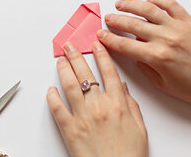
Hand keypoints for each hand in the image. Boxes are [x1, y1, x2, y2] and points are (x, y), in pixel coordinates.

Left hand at [47, 42, 147, 156]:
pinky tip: (50, 89)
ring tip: (60, 60)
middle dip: (77, 56)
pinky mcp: (69, 129)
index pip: (108, 72)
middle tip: (70, 46)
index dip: (102, 55)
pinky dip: (52, 97)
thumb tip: (122, 88)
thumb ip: (131, 105)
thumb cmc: (129, 155)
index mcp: (118, 104)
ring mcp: (82, 116)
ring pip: (70, 85)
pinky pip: (57, 108)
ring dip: (64, 69)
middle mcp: (99, 106)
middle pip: (86, 73)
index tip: (97, 45)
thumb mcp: (139, 128)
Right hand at [97, 0, 190, 110]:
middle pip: (132, 24)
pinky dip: (157, 0)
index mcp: (157, 57)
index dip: (109, 39)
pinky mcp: (189, 21)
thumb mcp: (163, 85)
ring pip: (148, 9)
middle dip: (115, 20)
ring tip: (120, 4)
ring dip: (131, 5)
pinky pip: (170, 4)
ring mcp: (178, 27)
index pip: (124, 44)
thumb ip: (145, 67)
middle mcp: (165, 38)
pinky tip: (148, 3)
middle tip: (107, 19)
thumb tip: (134, 53)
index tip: (100, 35)